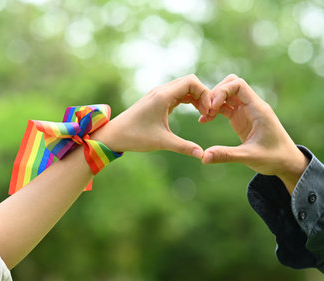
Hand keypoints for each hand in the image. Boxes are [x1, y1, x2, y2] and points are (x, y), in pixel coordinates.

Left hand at [92, 74, 210, 158]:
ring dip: (196, 98)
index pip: (192, 82)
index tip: (208, 111)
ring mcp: (159, 95)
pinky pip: (178, 94)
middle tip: (208, 113)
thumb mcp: (162, 142)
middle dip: (203, 95)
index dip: (205, 94)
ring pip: (184, 88)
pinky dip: (189, 100)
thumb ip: (184, 147)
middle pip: (190, 82)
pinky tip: (195, 113)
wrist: (114, 135)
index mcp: (163, 96)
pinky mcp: (157, 101)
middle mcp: (161, 91)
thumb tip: (202, 155)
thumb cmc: (135, 137)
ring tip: (204, 114)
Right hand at [201, 74, 308, 193]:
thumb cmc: (274, 158)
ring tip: (203, 116)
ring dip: (214, 102)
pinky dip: (214, 110)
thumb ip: (226, 155)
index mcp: (258, 109)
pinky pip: (225, 107)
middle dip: (216, 93)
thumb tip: (204, 157)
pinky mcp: (241, 119)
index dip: (222, 91)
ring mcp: (246, 112)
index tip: (212, 107)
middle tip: (205, 110)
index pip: (238, 85)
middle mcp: (252, 106)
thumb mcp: (249, 157)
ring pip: (227, 95)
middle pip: (231, 84)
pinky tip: (204, 120)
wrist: (286, 163)